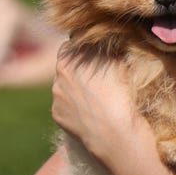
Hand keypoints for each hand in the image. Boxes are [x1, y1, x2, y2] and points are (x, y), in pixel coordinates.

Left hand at [51, 43, 151, 167]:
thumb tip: (104, 40)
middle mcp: (56, 78)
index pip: (72, 44)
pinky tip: (92, 110)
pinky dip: (77, 105)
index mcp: (67, 60)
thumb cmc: (120, 95)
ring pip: (66, 86)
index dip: (86, 47)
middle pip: (67, 65)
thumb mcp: (117, 63)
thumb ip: (105, 48)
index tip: (99, 53)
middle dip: (81, 67)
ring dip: (78, 87)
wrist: (115, 135)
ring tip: (99, 95)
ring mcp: (55, 99)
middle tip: (100, 74)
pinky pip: (66, 105)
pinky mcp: (57, 116)